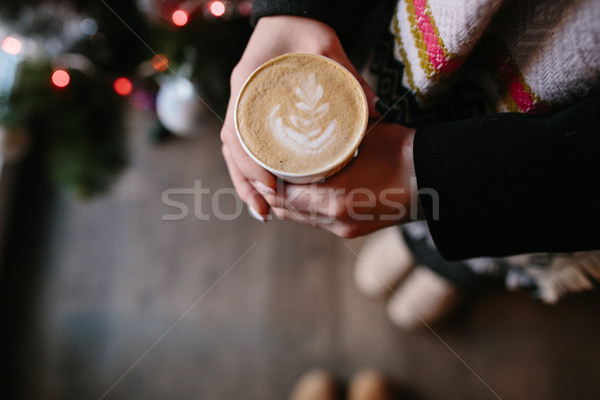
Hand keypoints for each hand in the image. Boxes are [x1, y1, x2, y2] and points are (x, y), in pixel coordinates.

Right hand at [220, 16, 378, 218]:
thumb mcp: (327, 47)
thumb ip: (348, 76)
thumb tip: (376, 108)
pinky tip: (264, 187)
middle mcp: (239, 96)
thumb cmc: (306, 28)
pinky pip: (242, 143)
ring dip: (245, 181)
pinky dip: (249, 167)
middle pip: (231, 149)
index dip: (251, 164)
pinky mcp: (250, 109)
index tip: (271, 186)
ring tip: (262, 210)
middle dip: (245, 183)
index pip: (238, 132)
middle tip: (264, 213)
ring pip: (233, 150)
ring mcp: (241, 103)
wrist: (291, 15)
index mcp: (248, 82)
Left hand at [262, 123, 418, 237]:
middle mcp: (334, 219)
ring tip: (276, 181)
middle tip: (261, 171)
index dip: (264, 180)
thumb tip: (303, 130)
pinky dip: (304, 209)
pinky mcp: (351, 232)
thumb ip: (328, 141)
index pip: (283, 194)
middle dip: (271, 192)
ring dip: (287, 202)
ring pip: (300, 219)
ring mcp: (343, 229)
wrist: (432, 179)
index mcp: (334, 198)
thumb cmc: (399, 152)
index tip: (256, 163)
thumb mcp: (359, 137)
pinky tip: (301, 192)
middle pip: (287, 210)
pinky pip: (316, 222)